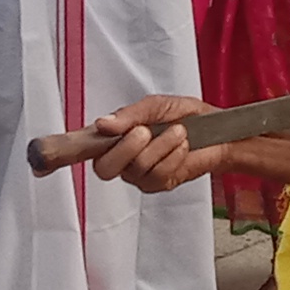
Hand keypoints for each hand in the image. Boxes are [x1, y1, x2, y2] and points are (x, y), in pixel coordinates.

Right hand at [85, 94, 227, 192]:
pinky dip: (173, 157)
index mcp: (115, 135)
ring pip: (137, 168)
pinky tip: (182, 147)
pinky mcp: (158, 184)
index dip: (74, 149)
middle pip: (104, 167)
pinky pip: (158, 175)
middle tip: (144, 131)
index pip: (84, 147)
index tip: (72, 145)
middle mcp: (122, 157)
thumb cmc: (185, 115)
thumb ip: (129, 115)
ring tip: (177, 132)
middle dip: (126, 148)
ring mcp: (139, 174)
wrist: (217, 130)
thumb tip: (103, 124)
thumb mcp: (156, 105)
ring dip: (161, 145)